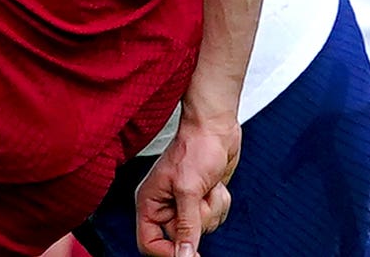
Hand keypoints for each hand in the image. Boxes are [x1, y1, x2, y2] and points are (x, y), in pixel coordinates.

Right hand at [134, 115, 238, 256]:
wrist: (216, 127)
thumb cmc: (196, 147)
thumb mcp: (189, 190)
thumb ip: (186, 226)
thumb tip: (184, 256)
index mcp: (150, 202)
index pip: (149, 243)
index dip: (168, 252)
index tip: (190, 253)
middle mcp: (165, 206)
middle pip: (181, 239)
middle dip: (198, 219)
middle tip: (201, 197)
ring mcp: (185, 203)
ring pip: (202, 229)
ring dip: (211, 209)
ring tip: (208, 186)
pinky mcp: (202, 200)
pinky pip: (215, 218)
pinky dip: (220, 204)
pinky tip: (215, 185)